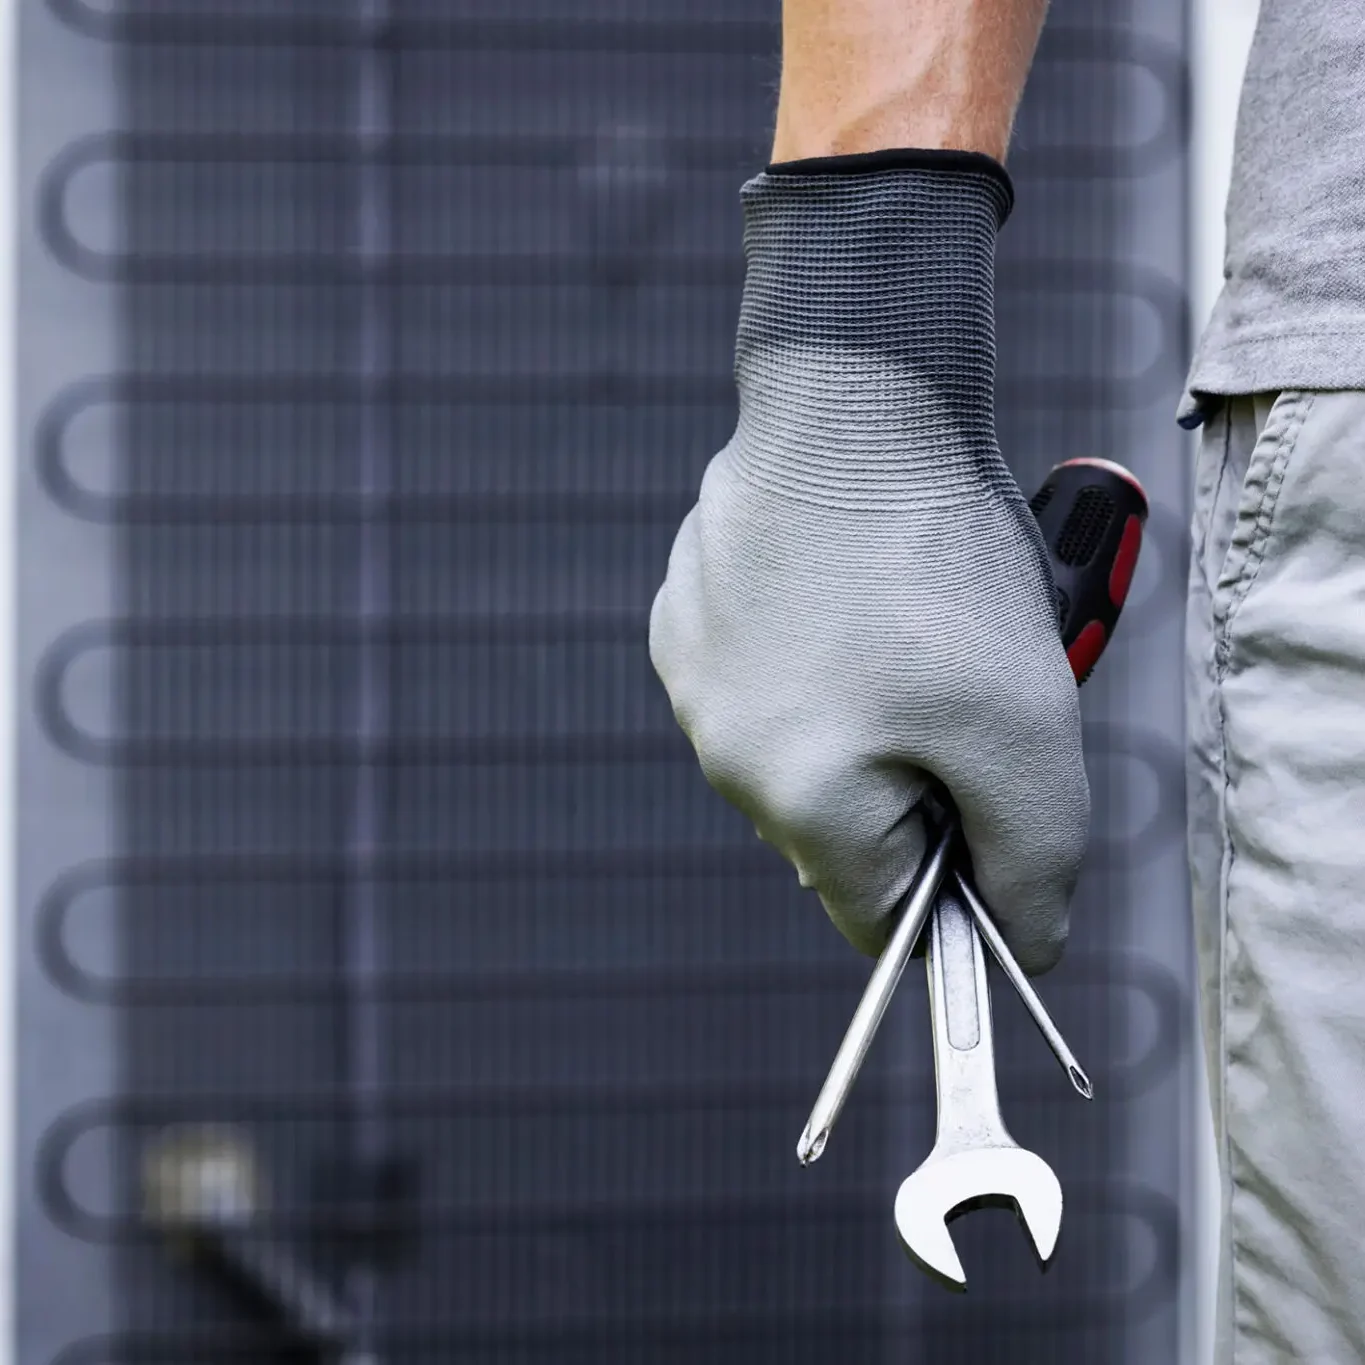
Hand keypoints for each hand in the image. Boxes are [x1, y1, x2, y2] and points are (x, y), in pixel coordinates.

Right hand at [649, 157, 1087, 974]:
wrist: (851, 398)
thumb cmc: (940, 563)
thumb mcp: (1027, 731)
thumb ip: (1036, 863)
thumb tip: (1027, 942)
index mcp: (795, 799)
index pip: (879, 919)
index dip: (951, 891)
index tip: (989, 822)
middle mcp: (719, 754)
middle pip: (840, 830)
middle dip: (914, 787)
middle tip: (963, 696)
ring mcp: (691, 682)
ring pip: (799, 751)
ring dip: (861, 718)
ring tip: (905, 627)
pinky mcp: (683, 618)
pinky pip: (762, 678)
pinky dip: (812, 659)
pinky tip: (845, 591)